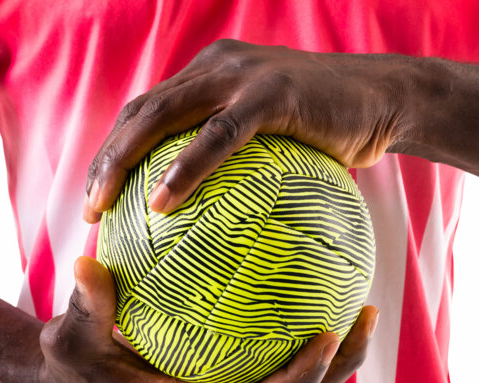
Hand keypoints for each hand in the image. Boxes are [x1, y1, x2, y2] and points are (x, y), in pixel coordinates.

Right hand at [35, 256, 378, 382]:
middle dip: (337, 368)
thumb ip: (85, 306)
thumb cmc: (72, 364)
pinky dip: (295, 337)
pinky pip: (269, 363)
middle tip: (366, 314)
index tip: (326, 335)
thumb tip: (85, 264)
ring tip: (359, 306)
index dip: (295, 380)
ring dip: (332, 356)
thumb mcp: (68, 336)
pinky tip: (304, 290)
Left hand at [84, 39, 416, 219]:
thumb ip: (242, 160)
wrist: (388, 98)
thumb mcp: (278, 138)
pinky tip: (162, 202)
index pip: (147, 109)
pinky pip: (218, 136)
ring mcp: (242, 76)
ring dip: (124, 161)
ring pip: (164, 115)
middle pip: (141, 110)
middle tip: (90, 210)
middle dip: (105, 159)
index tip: (100, 197)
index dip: (114, 151)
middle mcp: (218, 67)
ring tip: (104, 206)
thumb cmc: (333, 130)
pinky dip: (185, 168)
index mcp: (212, 74)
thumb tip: (215, 219)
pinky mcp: (271, 94)